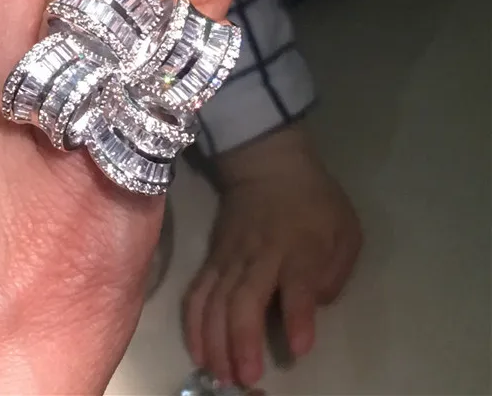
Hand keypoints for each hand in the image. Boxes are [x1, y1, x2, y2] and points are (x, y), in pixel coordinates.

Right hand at [183, 125, 362, 386]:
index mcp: (300, 249)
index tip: (298, 348)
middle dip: (242, 340)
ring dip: (215, 341)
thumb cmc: (312, 200)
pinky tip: (198, 353)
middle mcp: (261, 256)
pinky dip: (193, 324)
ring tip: (221, 376)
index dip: (298, 316)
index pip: (297, 284)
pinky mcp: (213, 259)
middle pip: (244, 299)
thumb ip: (336, 270)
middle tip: (246, 377)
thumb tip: (316, 303)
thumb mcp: (344, 228)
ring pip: (215, 301)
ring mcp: (230, 257)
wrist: (266, 164)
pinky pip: (197, 293)